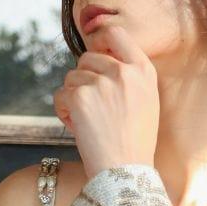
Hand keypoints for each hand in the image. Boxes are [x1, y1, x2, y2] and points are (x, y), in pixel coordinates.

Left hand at [53, 24, 159, 179]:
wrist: (126, 172)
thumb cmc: (135, 143)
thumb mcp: (146, 101)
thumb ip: (129, 76)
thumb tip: (100, 57)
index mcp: (144, 71)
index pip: (116, 34)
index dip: (99, 41)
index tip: (94, 55)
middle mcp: (124, 72)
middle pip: (87, 58)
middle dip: (83, 79)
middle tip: (92, 106)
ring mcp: (101, 83)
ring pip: (71, 77)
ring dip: (73, 98)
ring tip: (89, 122)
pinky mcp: (80, 97)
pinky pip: (60, 95)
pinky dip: (63, 111)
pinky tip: (79, 127)